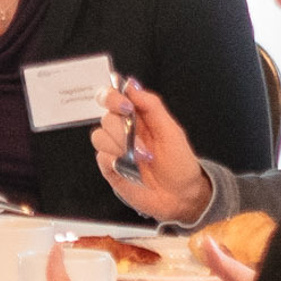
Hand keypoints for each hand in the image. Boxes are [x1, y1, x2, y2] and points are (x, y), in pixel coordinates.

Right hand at [90, 78, 213, 226]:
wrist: (181, 196)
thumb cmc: (180, 163)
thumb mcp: (172, 130)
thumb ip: (151, 105)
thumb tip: (132, 85)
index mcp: (137, 118)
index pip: (113, 98)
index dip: (113, 97)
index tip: (126, 106)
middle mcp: (123, 131)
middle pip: (106, 118)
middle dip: (123, 130)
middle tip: (144, 145)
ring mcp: (115, 150)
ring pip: (99, 137)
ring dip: (121, 147)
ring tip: (142, 159)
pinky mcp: (110, 168)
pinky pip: (101, 157)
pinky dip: (115, 161)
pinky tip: (131, 168)